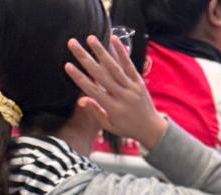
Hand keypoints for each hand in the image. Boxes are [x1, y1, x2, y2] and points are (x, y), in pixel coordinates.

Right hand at [65, 34, 166, 149]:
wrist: (152, 129)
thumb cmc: (128, 128)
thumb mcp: (110, 126)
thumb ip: (96, 112)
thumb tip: (80, 100)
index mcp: (113, 108)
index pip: (92, 90)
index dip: (79, 77)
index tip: (67, 65)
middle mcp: (122, 96)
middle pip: (100, 75)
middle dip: (85, 58)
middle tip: (72, 44)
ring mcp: (131, 88)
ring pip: (114, 67)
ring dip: (101, 51)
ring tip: (90, 38)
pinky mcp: (139, 81)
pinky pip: (129, 65)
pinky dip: (121, 52)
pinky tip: (114, 38)